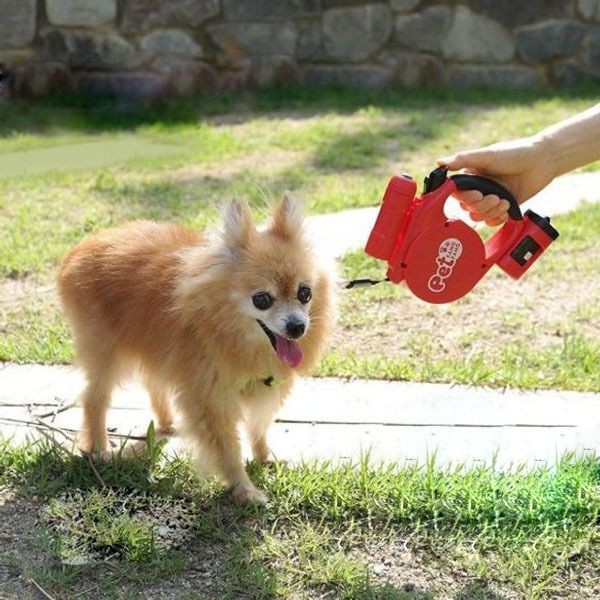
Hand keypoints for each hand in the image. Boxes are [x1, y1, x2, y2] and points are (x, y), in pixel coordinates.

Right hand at [437, 136, 555, 225]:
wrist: (542, 161)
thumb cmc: (514, 153)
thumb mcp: (486, 155)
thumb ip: (462, 159)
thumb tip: (439, 163)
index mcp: (471, 176)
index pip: (457, 194)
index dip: (466, 197)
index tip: (477, 194)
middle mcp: (479, 188)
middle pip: (468, 208)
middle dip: (482, 205)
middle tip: (496, 197)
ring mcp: (491, 198)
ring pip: (479, 217)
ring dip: (491, 212)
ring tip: (504, 201)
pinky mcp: (503, 207)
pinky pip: (492, 222)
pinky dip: (498, 219)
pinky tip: (507, 209)